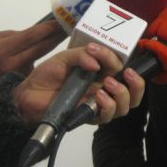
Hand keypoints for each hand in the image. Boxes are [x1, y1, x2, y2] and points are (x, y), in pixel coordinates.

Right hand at [0, 20, 65, 86]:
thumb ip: (9, 35)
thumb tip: (30, 32)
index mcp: (2, 50)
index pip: (30, 37)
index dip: (46, 29)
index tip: (59, 22)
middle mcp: (12, 63)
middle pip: (40, 48)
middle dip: (56, 36)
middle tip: (69, 26)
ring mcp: (18, 74)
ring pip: (38, 56)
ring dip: (49, 46)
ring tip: (61, 34)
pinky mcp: (20, 81)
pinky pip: (31, 65)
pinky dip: (36, 57)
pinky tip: (41, 51)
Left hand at [13, 43, 144, 124]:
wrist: (29, 93)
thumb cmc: (48, 74)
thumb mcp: (65, 57)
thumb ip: (82, 55)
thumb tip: (97, 63)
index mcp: (102, 72)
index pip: (121, 66)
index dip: (116, 57)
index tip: (96, 50)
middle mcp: (105, 88)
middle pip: (134, 91)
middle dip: (137, 83)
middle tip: (126, 73)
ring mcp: (98, 104)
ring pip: (126, 106)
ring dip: (122, 93)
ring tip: (108, 84)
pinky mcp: (88, 116)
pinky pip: (107, 116)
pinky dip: (108, 105)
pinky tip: (98, 96)